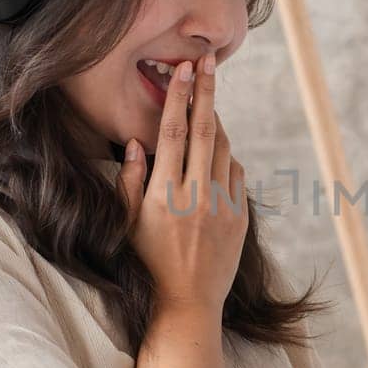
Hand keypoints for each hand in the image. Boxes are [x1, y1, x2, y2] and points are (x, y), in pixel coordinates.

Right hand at [116, 55, 248, 313]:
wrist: (185, 304)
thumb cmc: (147, 264)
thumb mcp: (127, 223)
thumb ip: (129, 180)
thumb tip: (134, 142)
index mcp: (164, 193)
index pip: (172, 132)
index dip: (179, 97)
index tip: (185, 70)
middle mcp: (195, 195)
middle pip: (204, 130)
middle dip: (207, 91)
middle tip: (209, 62)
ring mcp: (222, 206)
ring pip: (223, 149)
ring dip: (215, 123)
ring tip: (207, 105)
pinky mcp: (240, 218)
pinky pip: (236, 174)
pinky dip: (226, 158)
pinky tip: (215, 154)